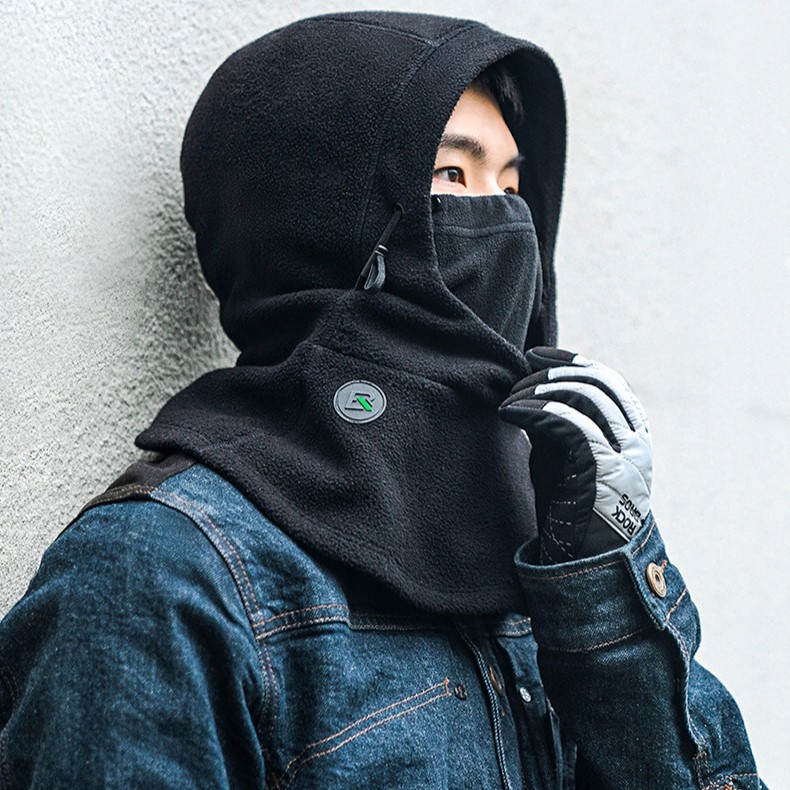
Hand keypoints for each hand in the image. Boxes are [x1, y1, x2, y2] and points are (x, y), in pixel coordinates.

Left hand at [499, 348, 651, 563]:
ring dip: (540, 390)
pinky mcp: (603, 469)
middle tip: (518, 377)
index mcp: (633, 436)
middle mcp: (636, 441)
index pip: (609, 381)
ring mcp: (625, 454)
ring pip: (586, 396)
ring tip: (510, 400)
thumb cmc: (572, 512)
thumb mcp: (566, 461)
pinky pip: (569, 423)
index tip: (538, 354)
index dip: (573, 360)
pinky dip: (536, 411)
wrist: (589, 566)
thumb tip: (533, 395)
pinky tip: (510, 414)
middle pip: (598, 382)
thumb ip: (560, 428)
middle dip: (553, 372)